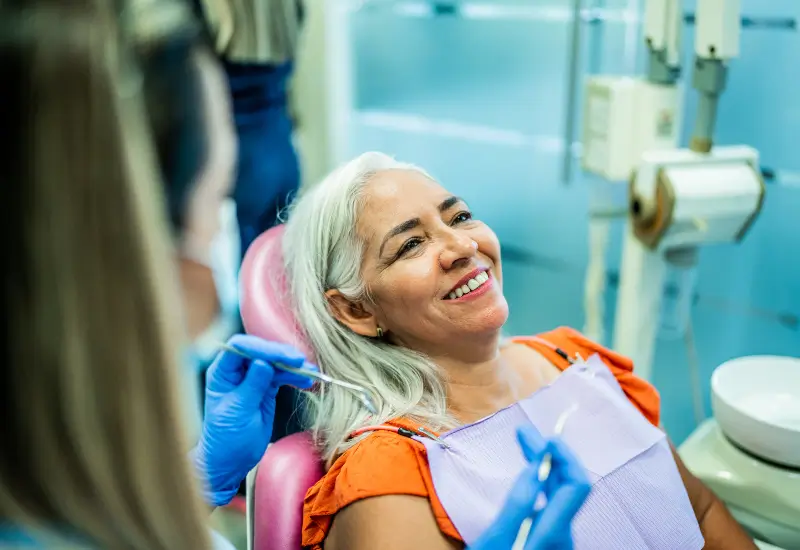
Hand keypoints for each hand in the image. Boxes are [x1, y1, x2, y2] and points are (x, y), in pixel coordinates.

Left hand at [191, 334, 316, 506]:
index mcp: (222, 372)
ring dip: (293, 366)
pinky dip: (295, 377)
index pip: (240, 347)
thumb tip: (263, 363)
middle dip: (281, 355)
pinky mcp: (266, 388)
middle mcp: (237, 371)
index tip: (281, 357)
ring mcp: (253, 378)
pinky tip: (308, 381)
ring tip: (310, 372)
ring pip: (275, 363)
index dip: (261, 347)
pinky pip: (282, 376)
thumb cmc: (226, 437)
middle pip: (261, 351)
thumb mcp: (238, 411)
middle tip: (300, 362)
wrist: (232, 459)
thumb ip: (251, 386)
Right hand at [469, 426, 590, 549]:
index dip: (565, 455)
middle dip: (548, 454)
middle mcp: (564, 536)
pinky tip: (528, 474)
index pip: (577, 484)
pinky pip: (551, 505)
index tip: (545, 436)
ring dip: (544, 465)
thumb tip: (536, 467)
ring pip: (558, 494)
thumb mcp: (497, 539)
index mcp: (555, 533)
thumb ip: (518, 503)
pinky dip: (540, 482)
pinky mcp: (548, 542)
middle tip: (523, 432)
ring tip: (524, 443)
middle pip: (567, 485)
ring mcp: (557, 539)